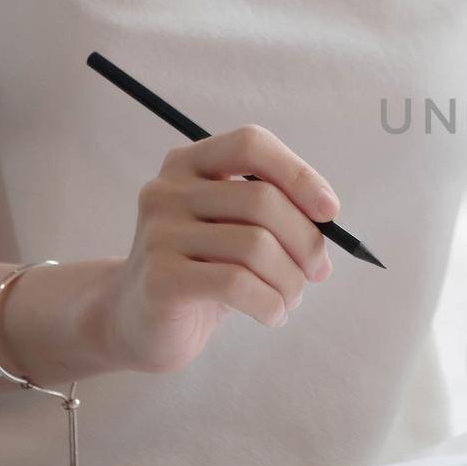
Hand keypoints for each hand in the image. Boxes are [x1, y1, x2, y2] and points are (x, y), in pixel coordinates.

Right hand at [100, 125, 338, 372]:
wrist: (136, 321)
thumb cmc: (201, 269)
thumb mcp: (236, 229)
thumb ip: (275, 214)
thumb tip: (328, 224)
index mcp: (189, 164)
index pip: (251, 144)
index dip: (298, 173)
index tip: (330, 212)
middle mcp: (168, 190)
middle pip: (262, 200)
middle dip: (306, 241)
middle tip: (317, 272)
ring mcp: (159, 233)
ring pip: (256, 246)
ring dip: (290, 280)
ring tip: (291, 299)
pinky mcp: (160, 278)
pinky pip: (237, 284)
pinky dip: (270, 303)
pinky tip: (273, 315)